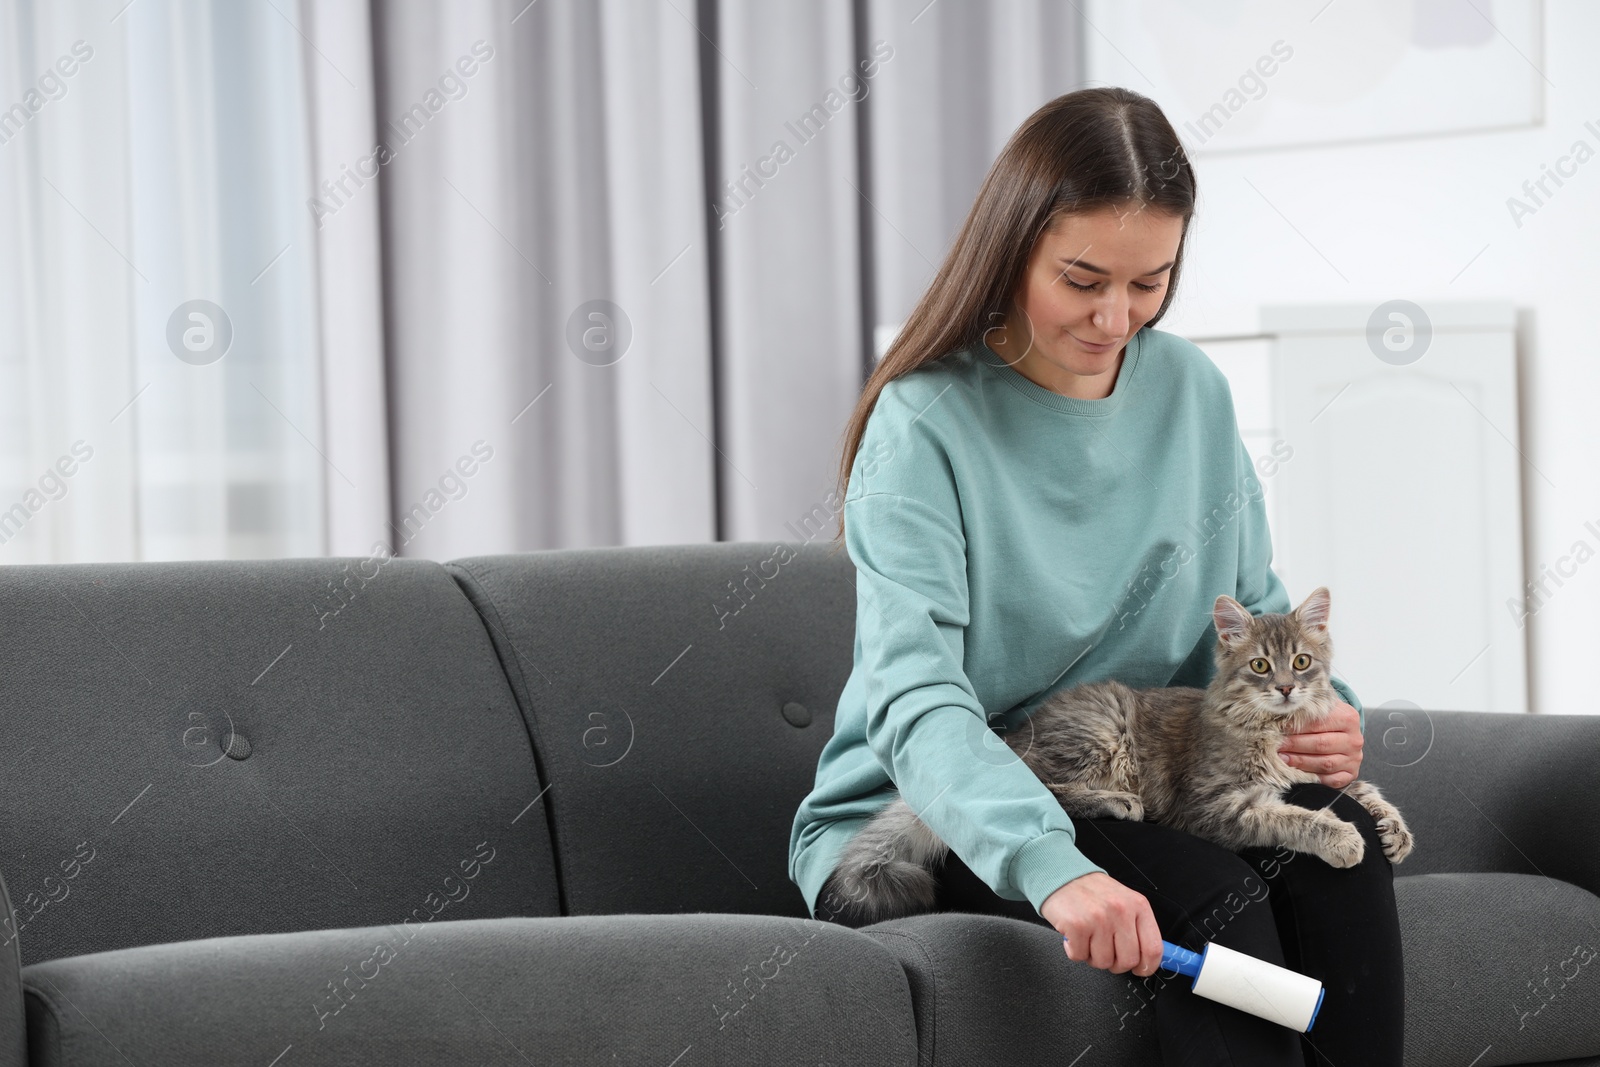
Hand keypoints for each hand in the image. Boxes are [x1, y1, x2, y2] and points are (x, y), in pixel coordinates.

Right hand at [1041, 872, 1163, 976]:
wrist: (1063, 875)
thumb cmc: (1094, 893)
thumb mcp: (1125, 902)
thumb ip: (1138, 928)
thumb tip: (1149, 959)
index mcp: (1138, 906)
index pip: (1154, 949)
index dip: (1147, 967)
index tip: (1139, 969)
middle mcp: (1121, 911)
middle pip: (1128, 961)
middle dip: (1115, 963)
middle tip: (1105, 950)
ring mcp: (1099, 918)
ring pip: (1103, 962)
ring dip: (1093, 956)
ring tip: (1088, 938)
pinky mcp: (1076, 925)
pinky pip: (1080, 956)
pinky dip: (1075, 951)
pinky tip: (1074, 936)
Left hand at [1278, 700, 1362, 787]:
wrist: (1344, 734)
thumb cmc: (1326, 719)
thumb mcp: (1321, 708)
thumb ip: (1306, 709)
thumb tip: (1281, 711)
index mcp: (1348, 718)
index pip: (1319, 723)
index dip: (1297, 726)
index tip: (1278, 728)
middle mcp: (1354, 739)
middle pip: (1321, 744)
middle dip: (1295, 745)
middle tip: (1277, 745)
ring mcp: (1354, 759)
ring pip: (1325, 763)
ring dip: (1301, 762)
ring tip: (1282, 758)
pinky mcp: (1351, 774)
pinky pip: (1331, 780)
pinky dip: (1313, 777)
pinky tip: (1297, 773)